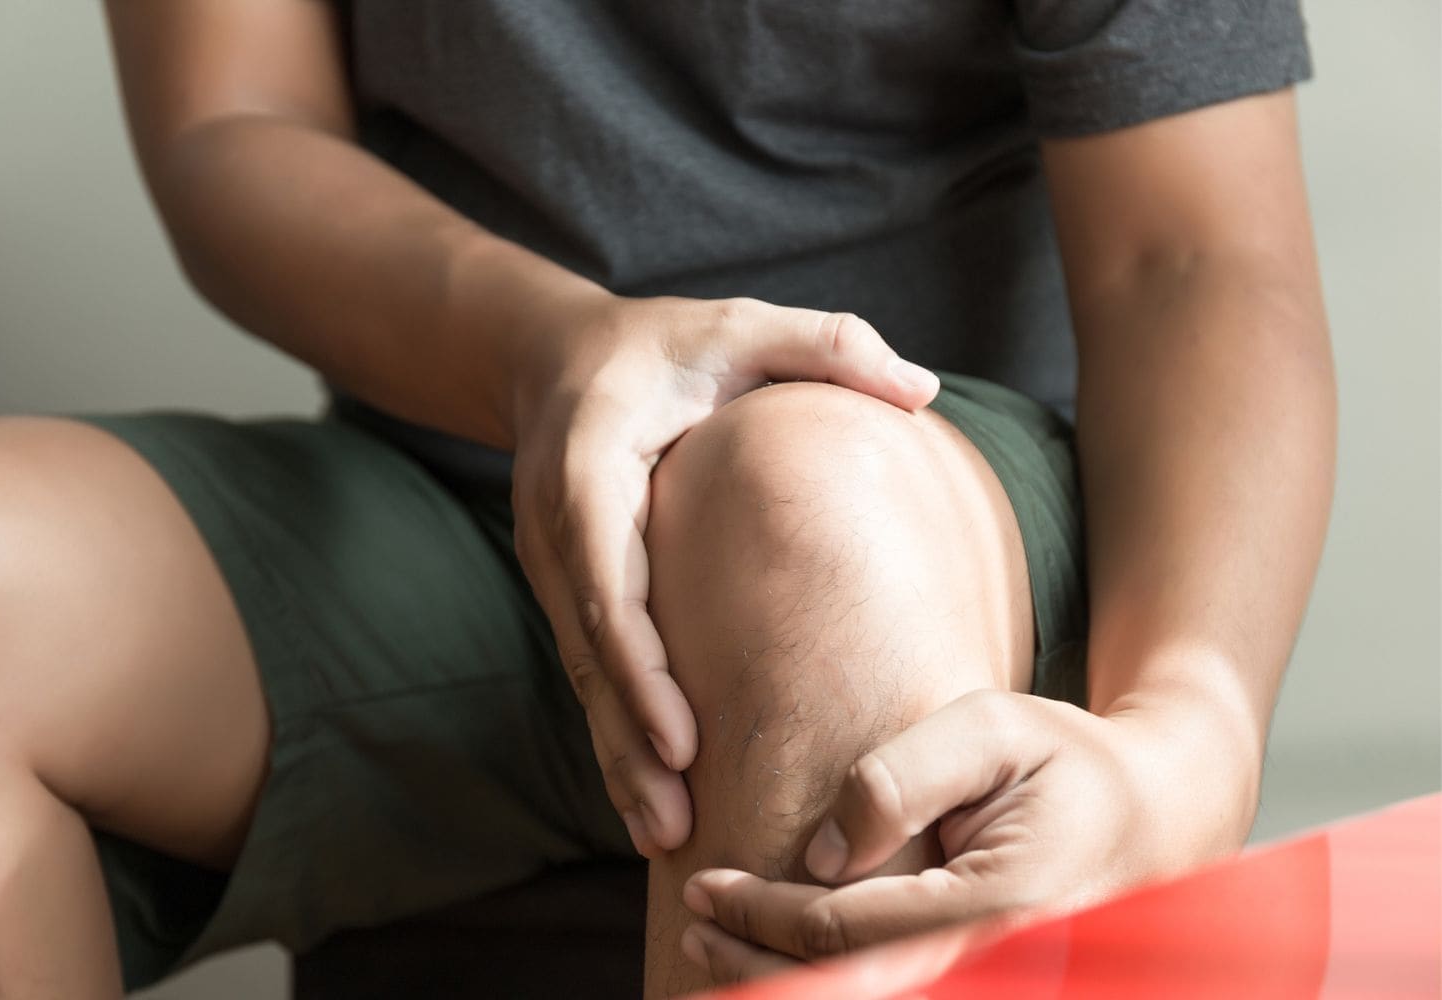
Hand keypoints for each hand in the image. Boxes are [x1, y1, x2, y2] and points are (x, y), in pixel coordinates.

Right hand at [508, 290, 940, 856]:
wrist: (558, 360)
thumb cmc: (661, 344)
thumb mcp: (736, 325)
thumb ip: (823, 344)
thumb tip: (923, 388)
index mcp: (590, 469)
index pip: (605, 580)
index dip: (639, 667)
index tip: (682, 740)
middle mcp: (560, 532)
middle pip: (590, 653)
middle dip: (630, 743)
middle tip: (676, 826)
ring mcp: (556, 569)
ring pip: (586, 677)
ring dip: (620, 759)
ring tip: (665, 837)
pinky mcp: (571, 593)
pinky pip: (595, 670)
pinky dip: (620, 733)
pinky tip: (653, 794)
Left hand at [680, 689, 1256, 983]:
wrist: (1165, 814)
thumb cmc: (1070, 760)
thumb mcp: (990, 728)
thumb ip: (899, 778)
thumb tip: (819, 856)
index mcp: (1002, 907)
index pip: (843, 930)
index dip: (760, 914)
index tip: (705, 886)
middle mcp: (1010, 970)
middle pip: (851, 995)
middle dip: (757, 973)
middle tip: (695, 932)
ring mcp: (1011, 987)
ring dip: (791, 994)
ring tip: (718, 965)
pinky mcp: (1007, 988)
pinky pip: (910, 999)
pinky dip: (842, 991)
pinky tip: (792, 979)